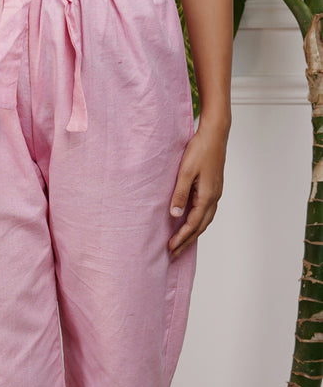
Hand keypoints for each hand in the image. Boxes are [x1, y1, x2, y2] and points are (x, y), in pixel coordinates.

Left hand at [168, 117, 227, 253]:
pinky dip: (197, 221)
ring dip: (193, 232)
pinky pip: (205, 211)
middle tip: (174, 253)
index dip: (182, 237)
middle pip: (200, 226)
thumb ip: (180, 194)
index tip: (170, 247)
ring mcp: (215, 193)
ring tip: (181, 242)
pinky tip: (190, 222)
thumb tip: (175, 215)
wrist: (215, 134)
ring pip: (204, 219)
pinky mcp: (213, 187)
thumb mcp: (185, 172)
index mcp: (207, 195)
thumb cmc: (199, 150)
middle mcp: (214, 197)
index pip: (193, 223)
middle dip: (187, 240)